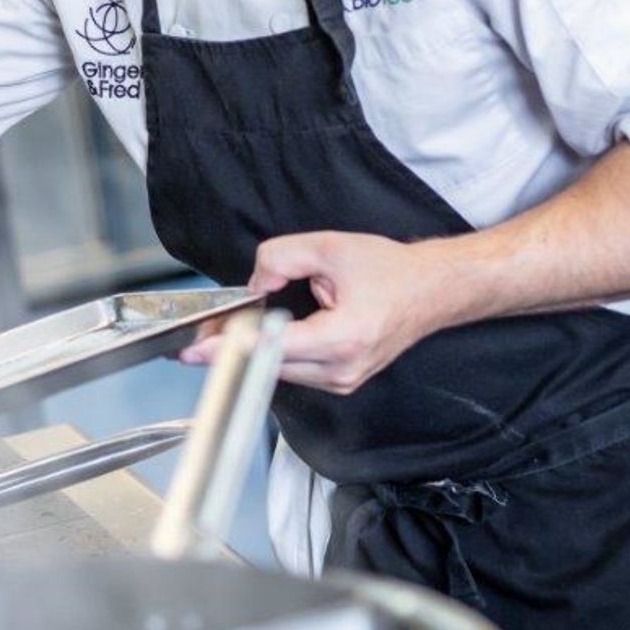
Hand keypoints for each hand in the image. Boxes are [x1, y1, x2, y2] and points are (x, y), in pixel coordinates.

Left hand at [180, 231, 446, 394]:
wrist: (432, 291)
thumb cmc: (391, 272)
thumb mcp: (330, 247)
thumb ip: (282, 257)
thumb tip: (255, 283)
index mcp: (344, 337)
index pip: (273, 347)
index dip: (230, 346)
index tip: (197, 349)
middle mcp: (343, 369)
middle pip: (270, 363)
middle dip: (234, 345)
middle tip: (204, 330)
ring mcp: (344, 381)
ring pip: (280, 370)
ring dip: (256, 350)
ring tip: (236, 327)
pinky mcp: (342, 381)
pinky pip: (296, 370)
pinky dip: (277, 353)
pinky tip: (265, 334)